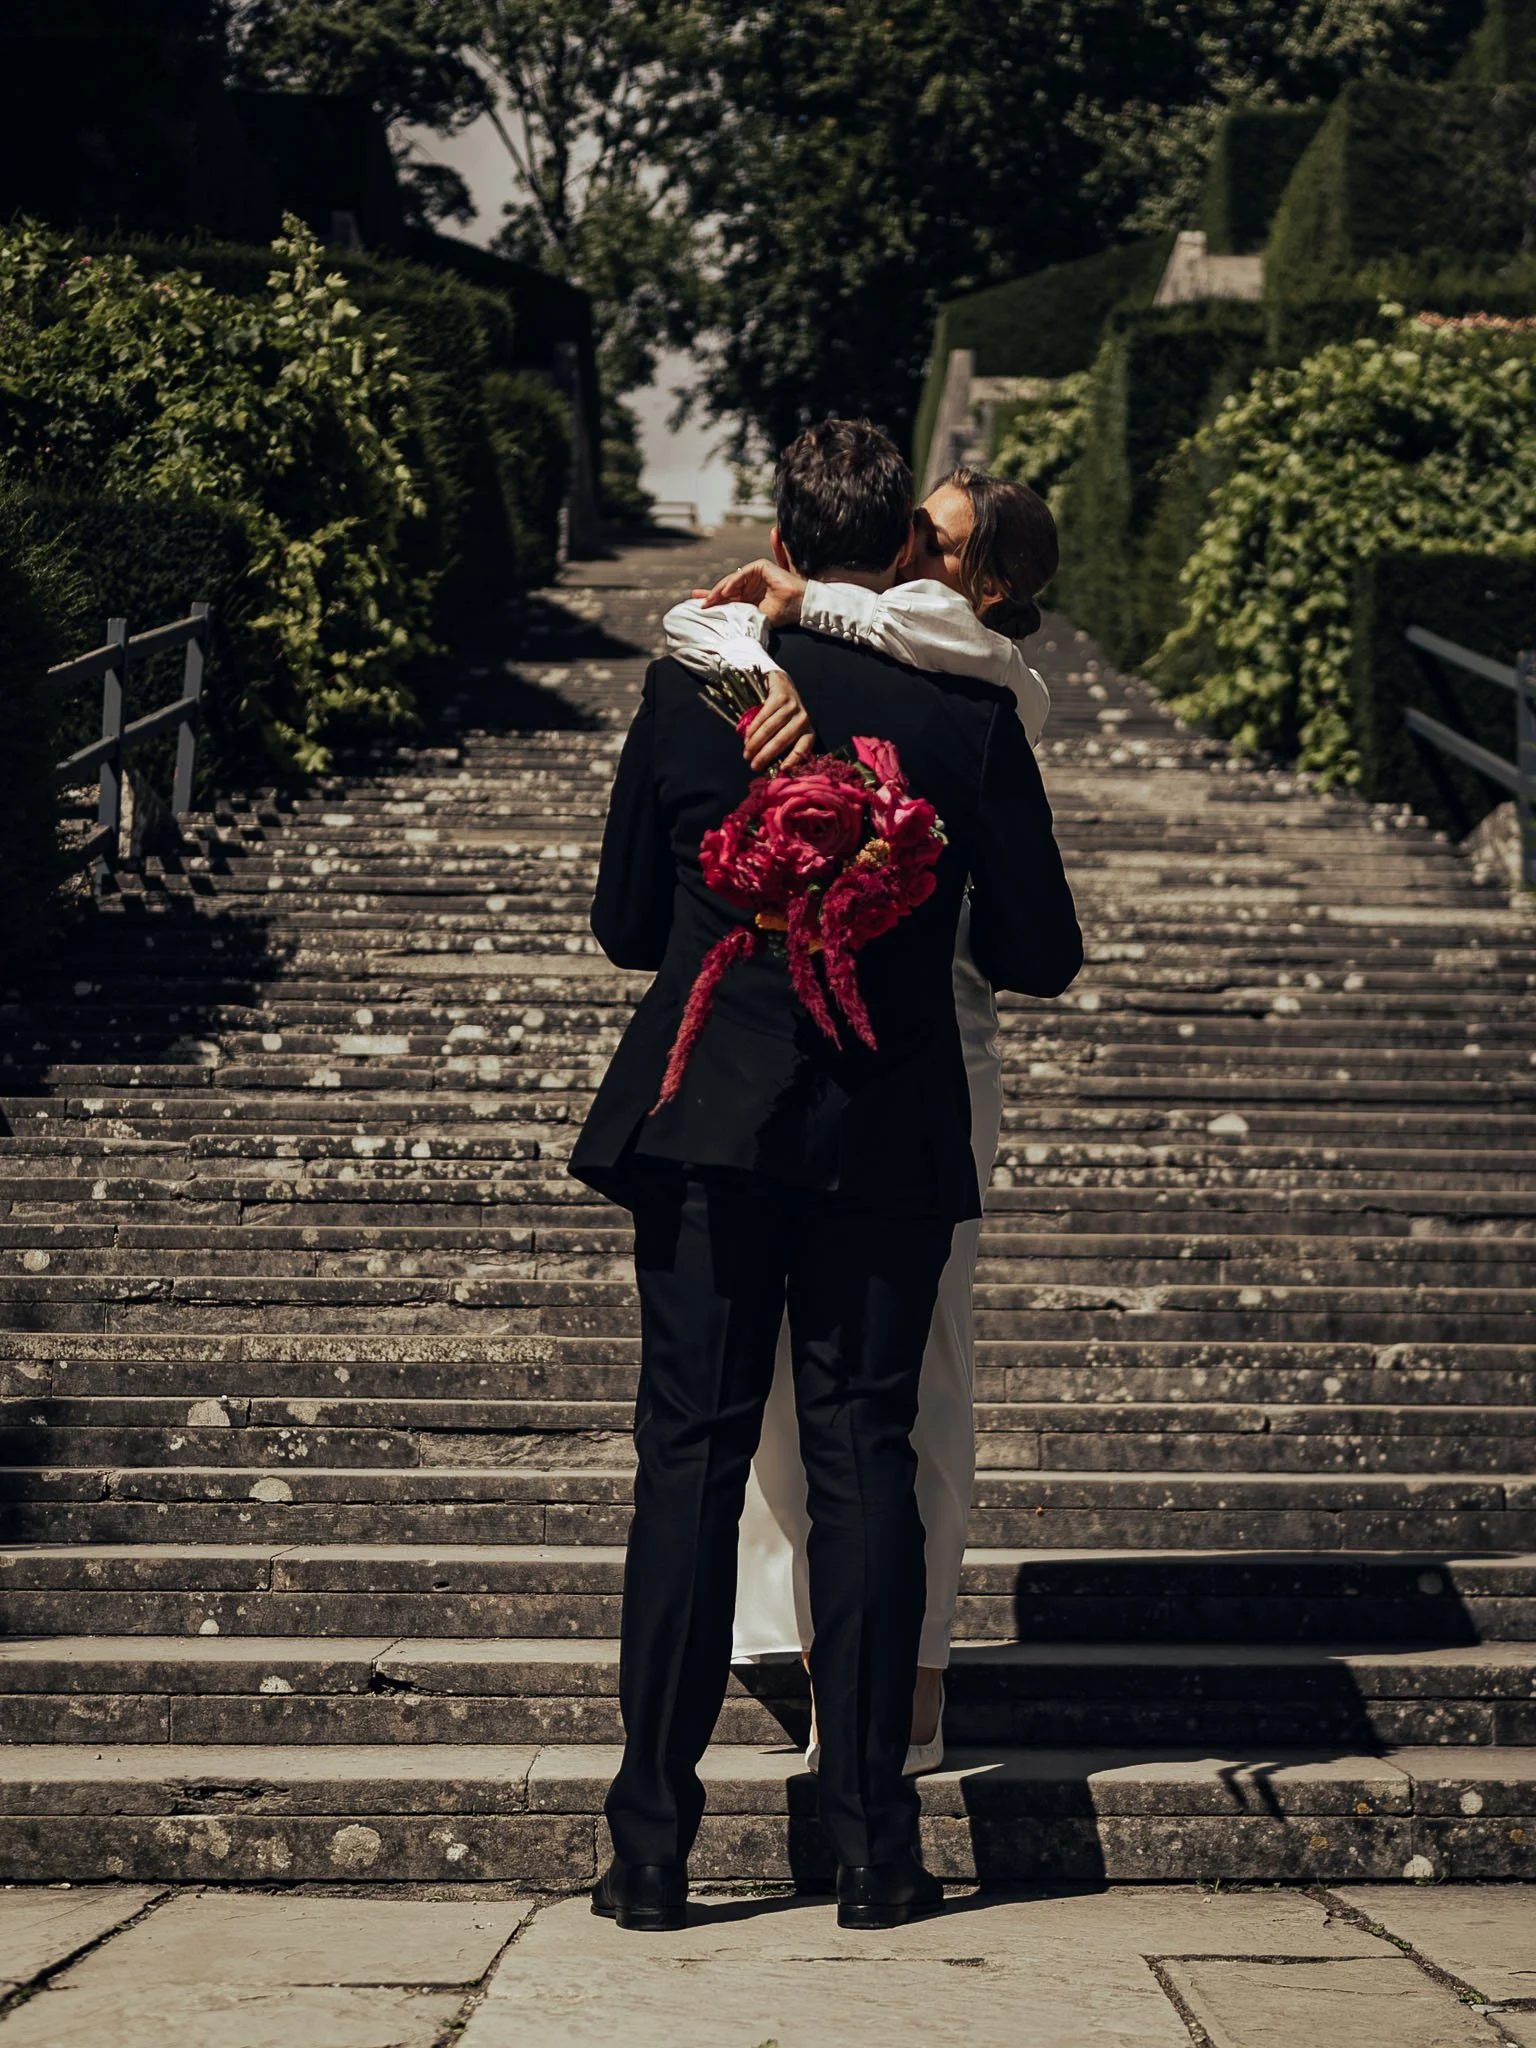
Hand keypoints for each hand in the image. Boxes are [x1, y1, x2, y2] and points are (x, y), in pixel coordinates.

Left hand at [692, 558, 807, 626]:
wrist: (796, 608)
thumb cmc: (779, 615)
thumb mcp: (751, 616)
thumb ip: (735, 612)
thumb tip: (717, 618)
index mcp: (748, 597)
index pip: (727, 598)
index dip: (713, 599)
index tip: (698, 605)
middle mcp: (750, 585)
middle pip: (726, 588)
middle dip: (711, 594)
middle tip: (698, 601)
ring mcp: (755, 575)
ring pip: (732, 581)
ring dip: (720, 590)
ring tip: (711, 600)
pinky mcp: (760, 566)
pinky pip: (741, 574)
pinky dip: (733, 582)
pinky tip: (726, 592)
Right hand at [741, 669, 814, 770]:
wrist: (783, 685)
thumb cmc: (785, 716)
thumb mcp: (790, 731)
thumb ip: (783, 746)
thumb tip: (771, 768)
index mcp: (808, 731)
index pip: (803, 748)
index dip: (793, 760)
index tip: (782, 769)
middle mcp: (803, 719)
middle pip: (781, 740)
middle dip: (765, 755)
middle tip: (753, 766)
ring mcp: (792, 707)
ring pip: (770, 729)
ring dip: (755, 744)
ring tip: (747, 754)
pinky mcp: (780, 697)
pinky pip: (763, 716)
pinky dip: (753, 729)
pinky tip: (747, 739)